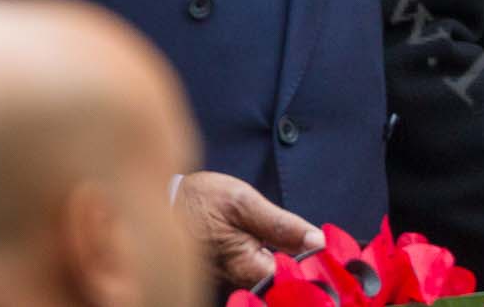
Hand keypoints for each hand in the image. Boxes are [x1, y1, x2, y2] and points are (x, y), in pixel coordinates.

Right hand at [174, 170, 324, 287]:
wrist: (162, 200)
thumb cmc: (200, 200)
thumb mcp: (244, 203)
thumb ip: (281, 225)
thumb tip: (317, 241)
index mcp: (242, 267)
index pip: (288, 280)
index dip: (309, 266)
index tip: (321, 249)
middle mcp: (233, 282)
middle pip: (277, 283)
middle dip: (297, 265)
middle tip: (308, 242)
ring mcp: (226, 281)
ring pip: (265, 278)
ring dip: (282, 261)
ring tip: (291, 241)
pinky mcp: (222, 274)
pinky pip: (252, 274)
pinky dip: (267, 261)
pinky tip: (273, 245)